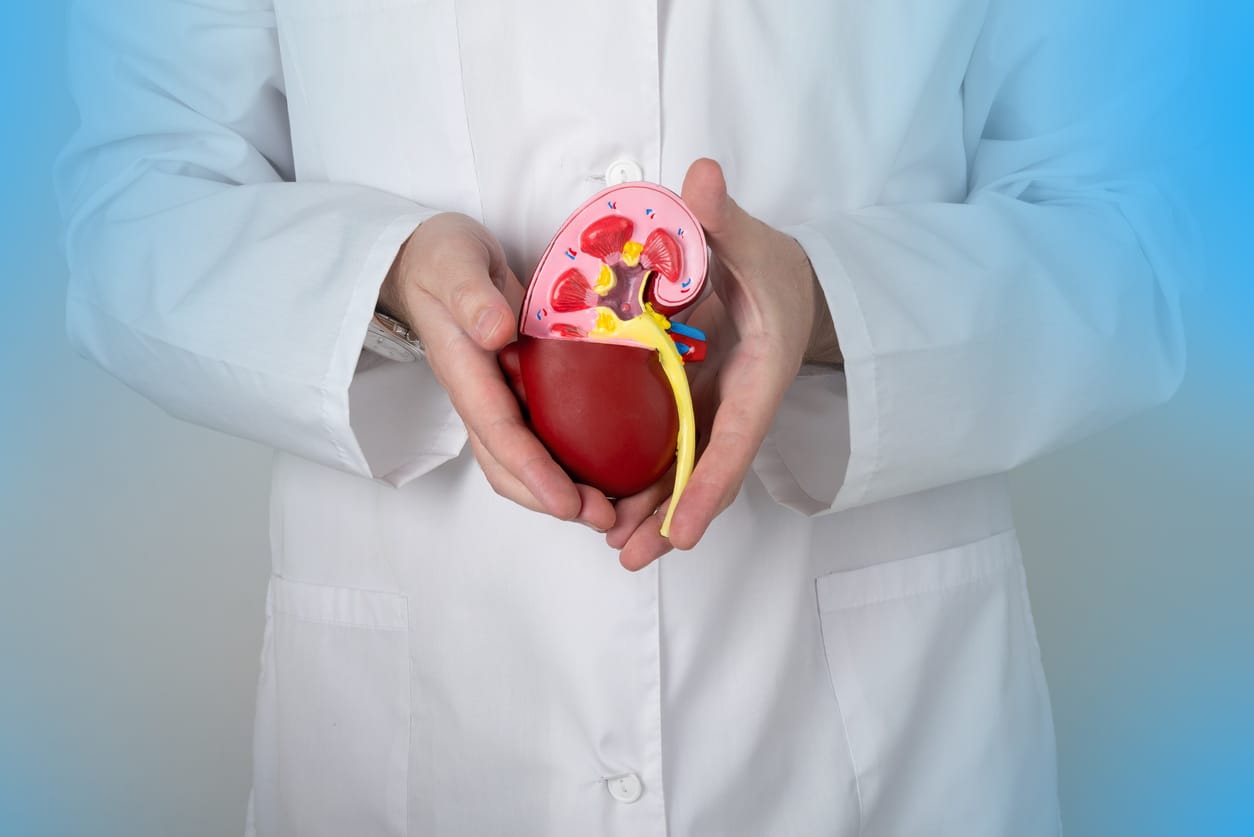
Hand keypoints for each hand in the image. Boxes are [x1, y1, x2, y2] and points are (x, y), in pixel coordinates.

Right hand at [380, 212, 614, 530]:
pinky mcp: (518, 390)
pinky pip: (542, 436)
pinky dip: (570, 461)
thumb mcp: (455, 262)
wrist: (433, 258)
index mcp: (465, 370)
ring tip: (612, 509)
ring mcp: (499, 396)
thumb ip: (472, 296)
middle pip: (510, 465)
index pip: (499, 432)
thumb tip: (496, 333)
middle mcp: (481, 395)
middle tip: (605, 519)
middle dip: (553, 499)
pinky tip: (608, 468)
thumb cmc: (442, 258)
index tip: (567, 504)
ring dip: (563, 490)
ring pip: (525, 459)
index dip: (534, 472)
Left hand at [606, 159, 840, 569]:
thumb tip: (701, 178)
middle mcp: (735, 404)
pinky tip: (606, 504)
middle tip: (631, 556)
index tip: (685, 531)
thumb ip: (723, 216)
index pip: (735, 436)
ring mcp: (710, 411)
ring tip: (614, 549)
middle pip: (705, 472)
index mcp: (758, 373)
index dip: (708, 485)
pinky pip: (666, 452)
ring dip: (652, 513)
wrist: (789, 288)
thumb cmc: (774, 267)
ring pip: (683, 472)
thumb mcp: (752, 238)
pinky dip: (642, 481)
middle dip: (671, 518)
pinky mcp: (689, 408)